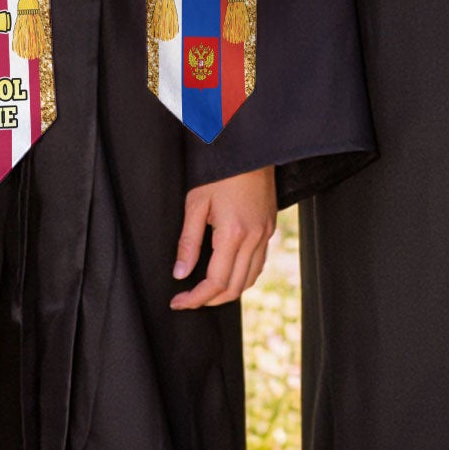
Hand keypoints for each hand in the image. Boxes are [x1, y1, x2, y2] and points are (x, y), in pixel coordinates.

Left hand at [170, 165, 276, 309]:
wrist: (250, 148)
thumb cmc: (221, 171)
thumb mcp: (196, 203)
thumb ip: (188, 242)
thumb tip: (180, 273)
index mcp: (233, 233)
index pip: (215, 282)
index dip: (195, 298)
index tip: (178, 301)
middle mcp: (254, 237)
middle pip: (234, 287)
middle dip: (210, 300)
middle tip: (188, 299)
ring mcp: (265, 233)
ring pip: (250, 278)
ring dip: (228, 291)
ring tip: (206, 291)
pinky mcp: (270, 227)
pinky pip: (259, 263)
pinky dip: (243, 276)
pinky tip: (228, 272)